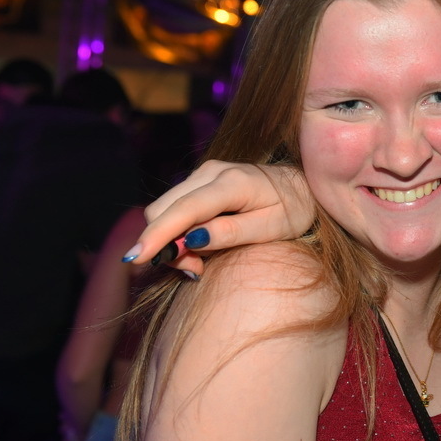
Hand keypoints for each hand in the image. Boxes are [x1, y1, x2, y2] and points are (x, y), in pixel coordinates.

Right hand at [125, 161, 314, 277]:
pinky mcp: (202, 179)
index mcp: (233, 182)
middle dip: (165, 244)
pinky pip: (175, 207)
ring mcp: (204, 172)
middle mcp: (212, 171)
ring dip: (171, 240)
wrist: (305, 186)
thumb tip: (191, 240)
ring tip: (201, 261)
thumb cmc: (294, 210)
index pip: (185, 208)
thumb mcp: (272, 228)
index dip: (158, 234)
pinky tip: (200, 245)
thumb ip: (231, 233)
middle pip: (164, 208)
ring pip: (165, 208)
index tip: (136, 257)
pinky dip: (177, 231)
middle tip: (195, 269)